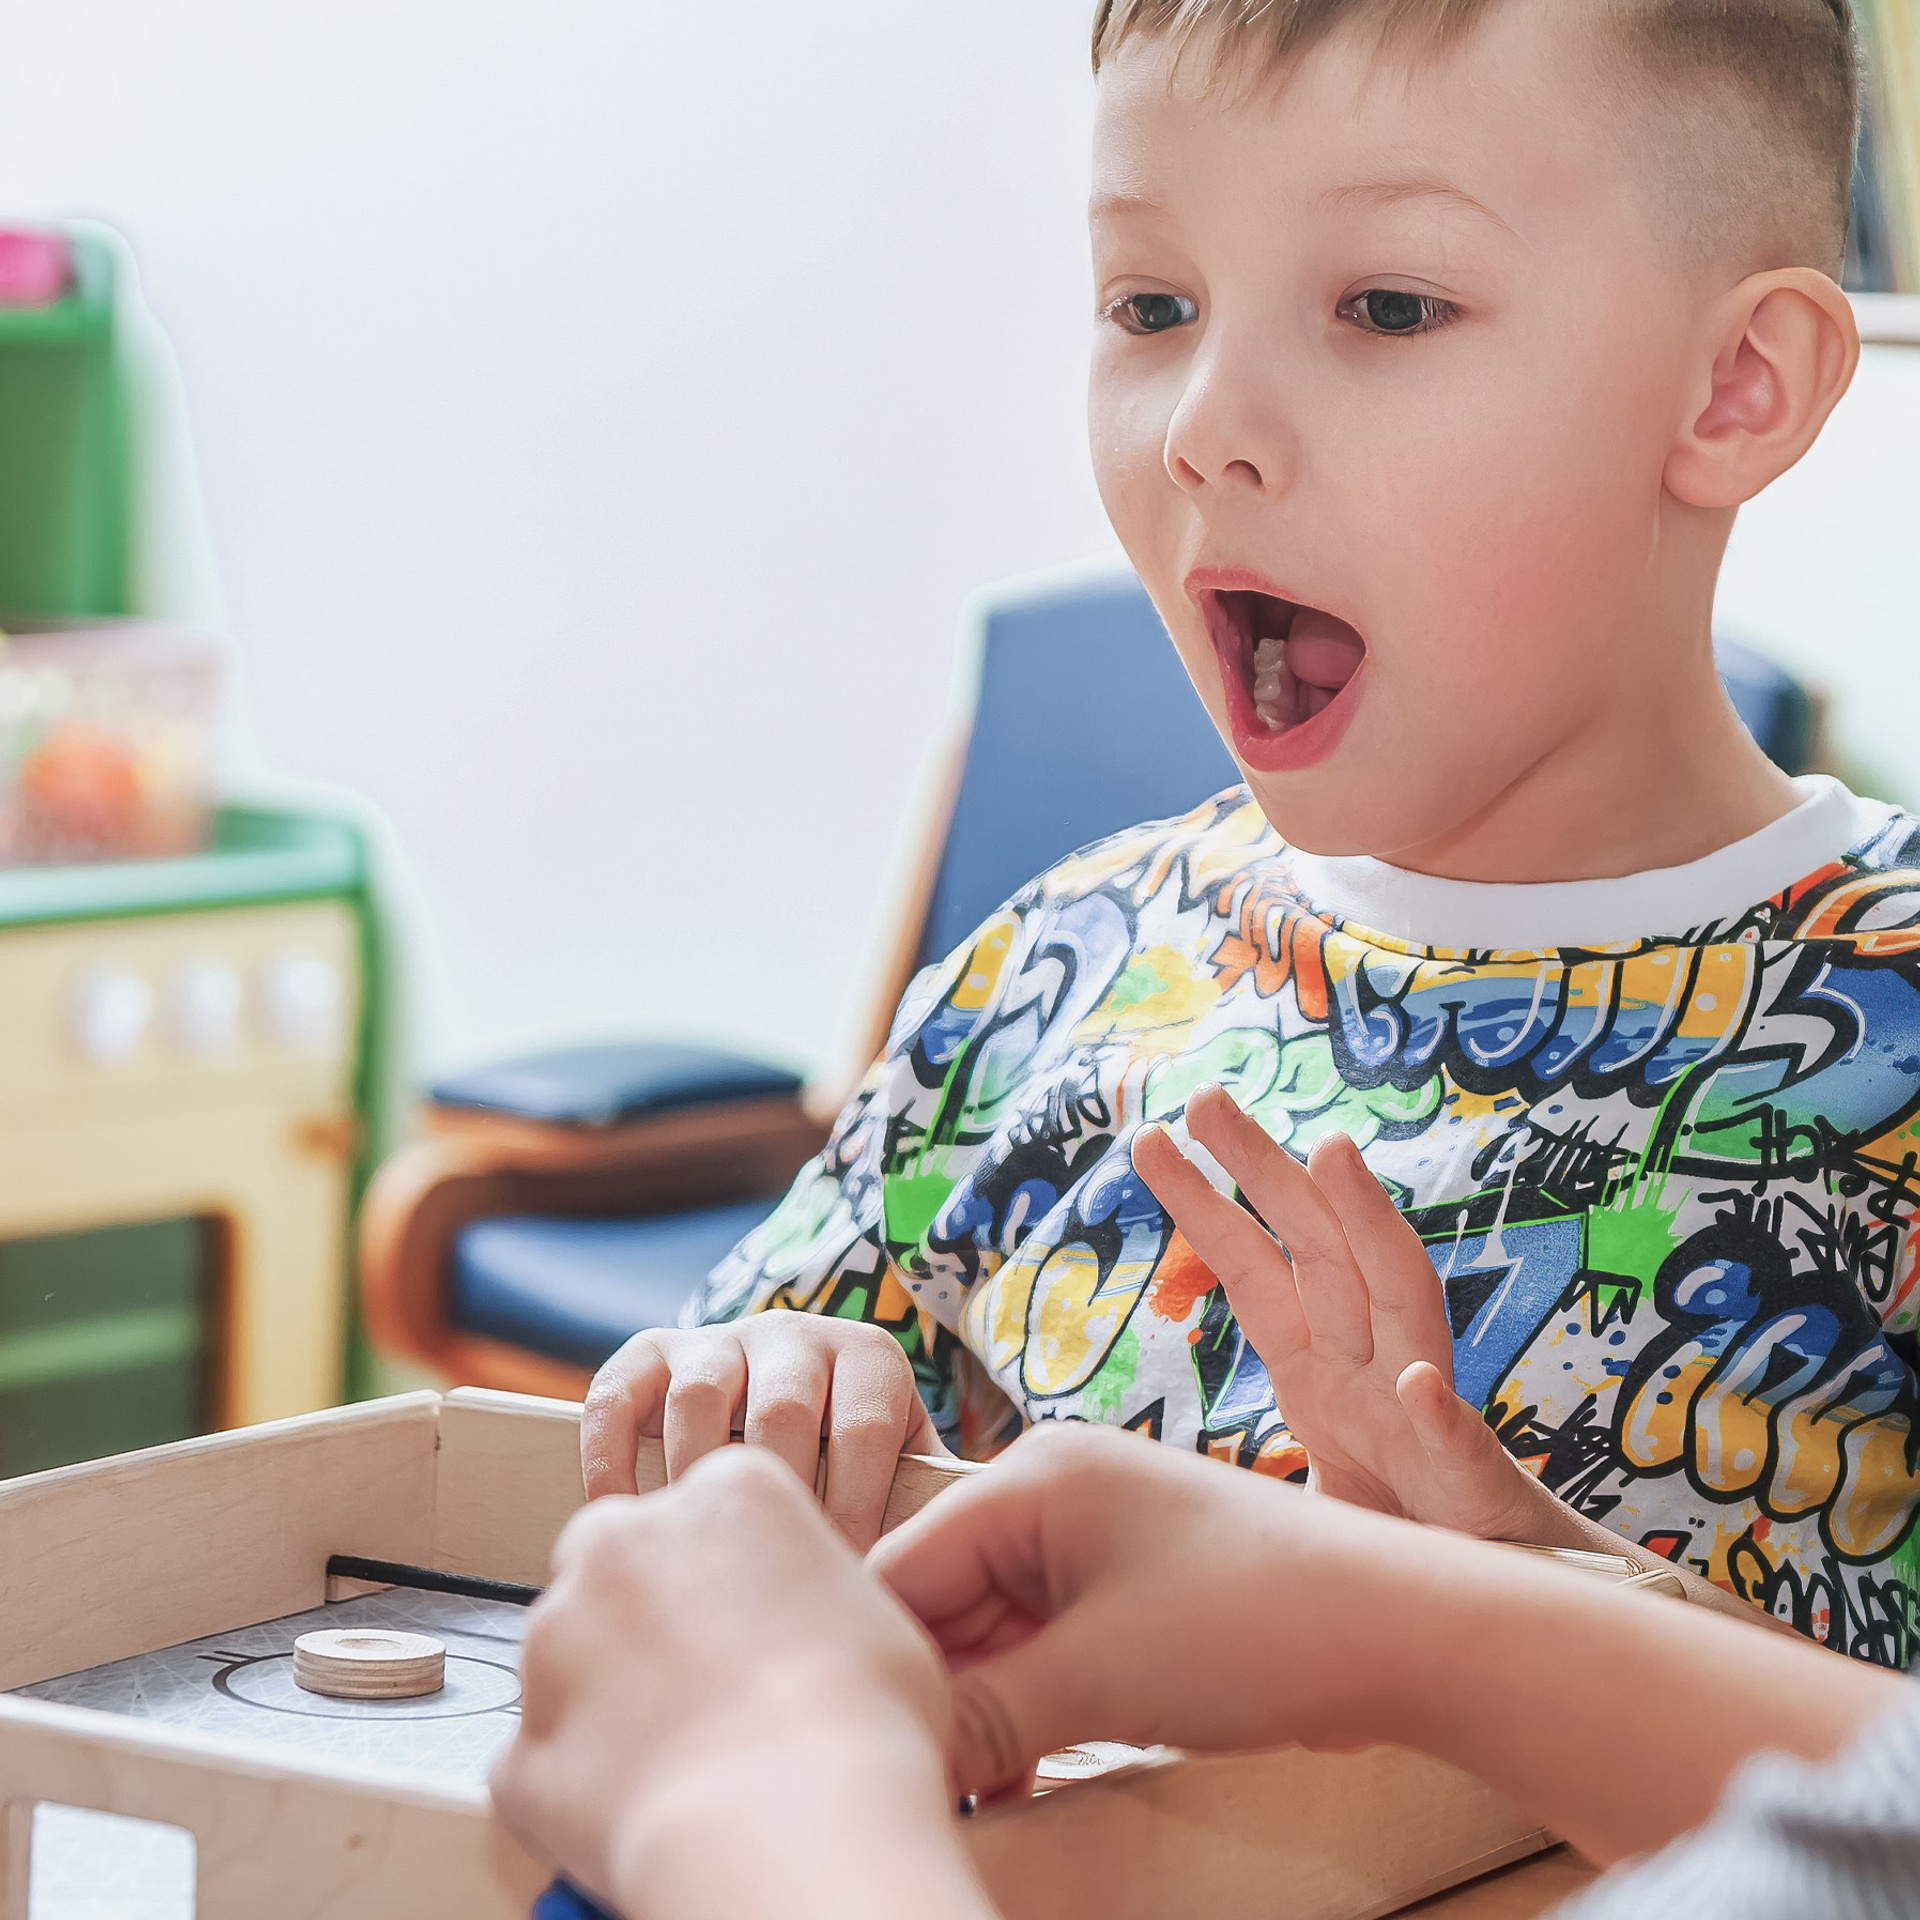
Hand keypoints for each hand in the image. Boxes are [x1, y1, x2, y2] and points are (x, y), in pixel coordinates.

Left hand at [493, 1449, 972, 1919]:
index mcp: (726, 1491)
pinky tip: (650, 1811)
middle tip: (715, 1687)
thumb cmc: (855, 1718)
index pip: (714, 1511)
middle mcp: (626, 1541)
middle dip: (652, 1617)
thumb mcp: (877, 1612)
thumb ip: (812, 1594)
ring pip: (575, 1658)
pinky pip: (547, 1760)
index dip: (737, 1575)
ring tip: (694, 1762)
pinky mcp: (519, 1741)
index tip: (759, 1624)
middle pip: (624, 1565)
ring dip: (615, 1701)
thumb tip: (810, 1631)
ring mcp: (557, 1636)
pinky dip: (585, 1788)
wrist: (791, 1826)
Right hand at [582, 1310, 947, 1547]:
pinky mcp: (651, 1352)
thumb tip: (916, 1586)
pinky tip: (617, 1516)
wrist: (795, 1411)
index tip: (840, 1581)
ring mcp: (720, 1338)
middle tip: (766, 1581)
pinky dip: (611, 1454)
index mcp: (868, 1360)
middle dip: (776, 1502)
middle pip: (781, 1409)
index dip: (853, 1508)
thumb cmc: (856, 1474)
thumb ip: (918, 1512)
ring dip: (694, 1479)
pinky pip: (618, 1392)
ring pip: (700, 1395)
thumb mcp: (904, 1473)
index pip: (865, 1426)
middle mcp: (795, 1334)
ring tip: (694, 1554)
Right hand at [873, 1421, 1421, 1798]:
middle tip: (922, 1784)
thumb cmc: (1256, 1625)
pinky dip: (1033, 1702)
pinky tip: (1020, 1773)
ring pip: (995, 1628)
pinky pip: (1048, 1640)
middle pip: (945, 1598)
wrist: (1405, 1628)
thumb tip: (899, 1757)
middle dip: (936, 1690)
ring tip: (975, 1794)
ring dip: (985, 1708)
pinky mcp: (1132, 1583)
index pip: (905, 1565)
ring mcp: (1097, 1537)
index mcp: (1033, 1477)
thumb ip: (984, 1715)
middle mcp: (1055, 1490)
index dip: (879, 1660)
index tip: (861, 1747)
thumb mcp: (1100, 1677)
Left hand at [1132, 1085, 1556, 1541]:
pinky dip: (1441, 1415)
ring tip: (1333, 1154)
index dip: (1207, 1206)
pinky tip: (1416, 1382)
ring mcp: (1428, 1424)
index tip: (1153, 1140)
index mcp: (1326, 1376)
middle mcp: (1376, 1373)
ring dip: (1371, 1228)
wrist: (1518, 1624)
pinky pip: (1462, 1450)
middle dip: (1264, 1170)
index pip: (1258, 1273)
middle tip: (1205, 1096)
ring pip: (1403, 1305)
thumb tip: (1166, 1484)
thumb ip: (1253, 1478)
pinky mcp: (1479, 1494)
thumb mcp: (1309, 1504)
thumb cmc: (1412, 1550)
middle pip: (1318, 1252)